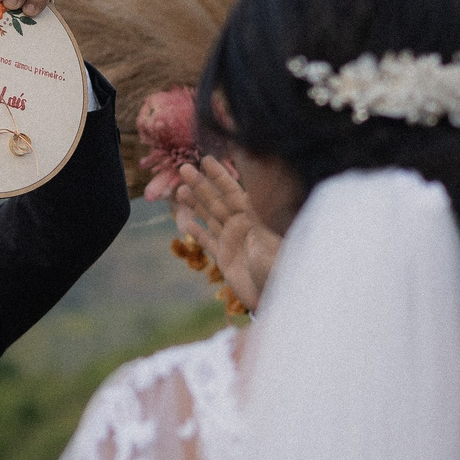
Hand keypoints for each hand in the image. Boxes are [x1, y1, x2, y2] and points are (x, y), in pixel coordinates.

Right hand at [174, 157, 281, 311]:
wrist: (275, 300)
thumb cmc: (279, 271)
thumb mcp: (271, 244)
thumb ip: (260, 221)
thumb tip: (254, 193)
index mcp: (255, 219)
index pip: (233, 191)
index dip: (220, 175)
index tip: (206, 160)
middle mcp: (243, 226)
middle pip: (218, 201)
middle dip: (201, 185)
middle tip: (184, 169)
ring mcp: (233, 242)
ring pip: (210, 218)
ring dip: (196, 204)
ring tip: (179, 190)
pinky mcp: (225, 260)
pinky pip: (208, 242)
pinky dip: (198, 232)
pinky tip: (186, 221)